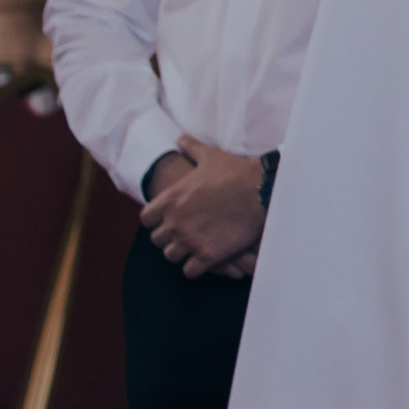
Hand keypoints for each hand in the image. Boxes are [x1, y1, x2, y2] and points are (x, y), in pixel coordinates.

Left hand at [139, 134, 266, 278]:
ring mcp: (190, 240)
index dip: (157, 220)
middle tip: (186, 233)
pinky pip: (190, 270)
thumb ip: (191, 148)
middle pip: (158, 240)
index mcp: (171, 199)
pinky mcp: (208, 255)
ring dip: (182, 252)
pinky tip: (207, 258)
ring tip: (196, 247)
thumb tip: (180, 138)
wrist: (262, 190)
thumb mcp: (210, 156)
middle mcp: (175, 222)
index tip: (169, 218)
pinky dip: (196, 266)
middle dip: (170, 237)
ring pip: (172, 256)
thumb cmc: (236, 172)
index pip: (146, 219)